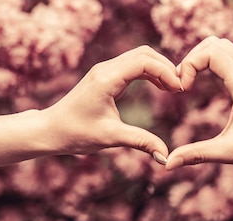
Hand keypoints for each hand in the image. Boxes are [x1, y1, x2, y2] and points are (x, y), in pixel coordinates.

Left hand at [38, 46, 180, 157]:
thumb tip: (165, 156)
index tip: (180, 90)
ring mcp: (105, 70)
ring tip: (174, 88)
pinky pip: (133, 65)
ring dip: (159, 68)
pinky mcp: (106, 75)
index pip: (144, 62)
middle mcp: (105, 68)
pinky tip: (161, 87)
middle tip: (181, 87)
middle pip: (145, 53)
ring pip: (140, 56)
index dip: (166, 72)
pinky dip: (150, 72)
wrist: (51, 130)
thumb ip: (140, 142)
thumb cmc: (76, 133)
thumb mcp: (110, 138)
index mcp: (107, 79)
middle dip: (166, 67)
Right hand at [166, 37, 232, 178]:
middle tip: (182, 83)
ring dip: (203, 57)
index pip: (211, 52)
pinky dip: (214, 62)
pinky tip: (205, 84)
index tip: (182, 89)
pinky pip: (232, 57)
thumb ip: (196, 154)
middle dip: (192, 58)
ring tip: (190, 82)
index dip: (189, 64)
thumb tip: (168, 164)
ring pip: (224, 46)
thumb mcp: (229, 152)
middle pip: (214, 43)